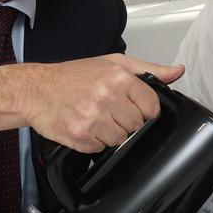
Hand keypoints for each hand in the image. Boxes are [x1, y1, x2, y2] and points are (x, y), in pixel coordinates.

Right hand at [7, 54, 184, 152]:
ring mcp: (94, 119)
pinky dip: (94, 141)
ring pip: (121, 139)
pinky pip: (101, 148)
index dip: (142, 109)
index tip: (129, 105)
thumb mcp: (113, 63)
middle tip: (106, 109)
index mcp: (119, 78)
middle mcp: (107, 98)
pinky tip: (84, 126)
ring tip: (94, 117)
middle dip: (124, 120)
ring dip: (109, 132)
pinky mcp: (82, 137)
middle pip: (137, 125)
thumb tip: (177, 72)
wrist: (36, 90)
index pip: (151, 107)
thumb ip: (149, 70)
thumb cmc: (72, 76)